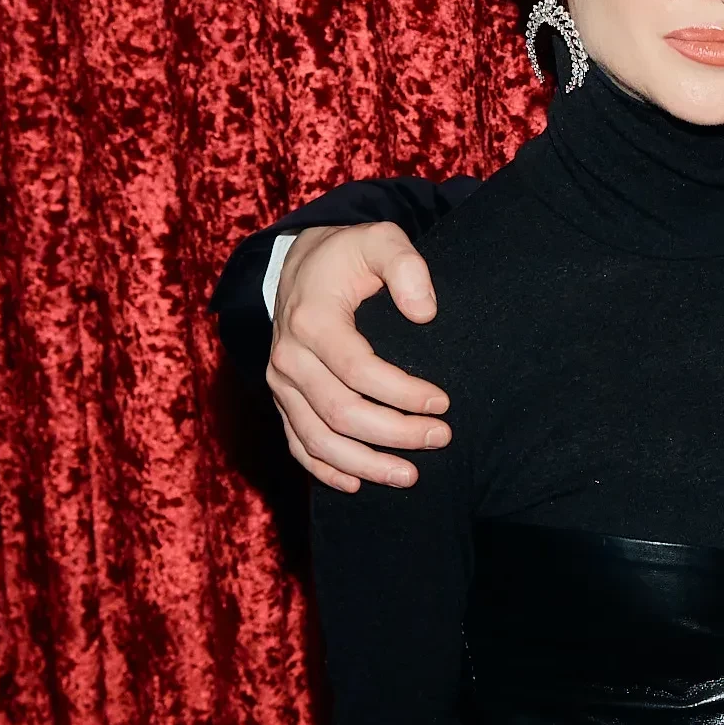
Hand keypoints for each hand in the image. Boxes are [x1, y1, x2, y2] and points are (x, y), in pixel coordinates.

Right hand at [268, 222, 451, 491]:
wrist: (300, 265)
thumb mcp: (379, 240)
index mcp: (312, 320)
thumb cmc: (348, 256)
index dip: (402, 393)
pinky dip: (326, 470)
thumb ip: (405, 265)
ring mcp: (280, 383)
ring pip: (317, 439)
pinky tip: (359, 484)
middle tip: (441, 438)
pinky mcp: (282, 399)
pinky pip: (298, 444)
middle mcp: (288, 357)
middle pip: (340, 413)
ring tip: (411, 475)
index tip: (443, 403)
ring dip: (365, 464)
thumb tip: (425, 312)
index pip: (358, 370)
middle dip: (394, 434)